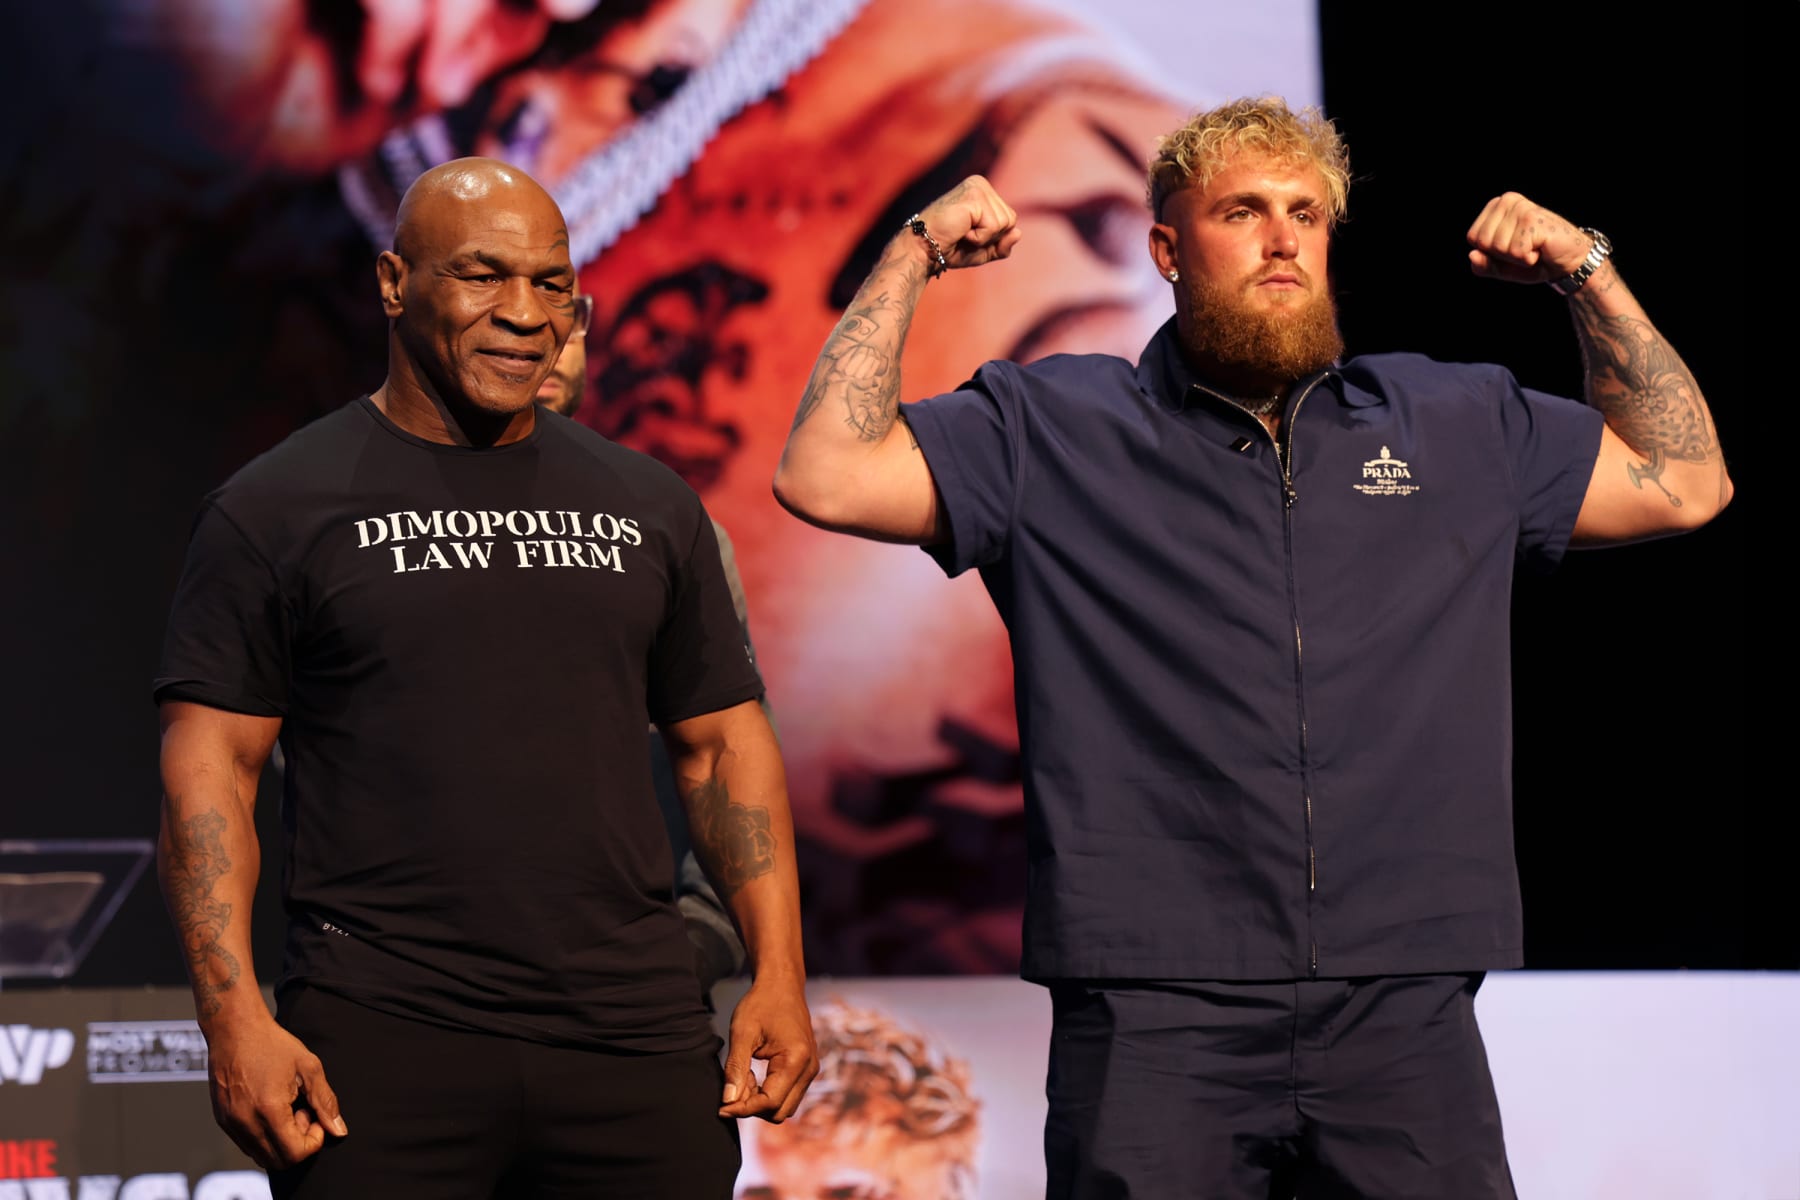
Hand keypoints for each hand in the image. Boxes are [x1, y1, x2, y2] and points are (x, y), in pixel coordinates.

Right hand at [205, 1012, 347, 1170]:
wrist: (235, 1030)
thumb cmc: (273, 1044)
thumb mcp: (309, 1068)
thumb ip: (325, 1102)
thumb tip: (339, 1131)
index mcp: (269, 1110)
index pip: (295, 1154)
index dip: (313, 1140)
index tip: (314, 1116)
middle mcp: (245, 1123)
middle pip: (278, 1161)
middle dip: (297, 1143)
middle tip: (302, 1112)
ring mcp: (230, 1124)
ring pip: (261, 1156)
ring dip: (280, 1141)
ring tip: (286, 1108)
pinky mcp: (222, 1120)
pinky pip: (246, 1144)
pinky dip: (264, 1136)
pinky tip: (270, 1107)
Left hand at [717, 975, 818, 1121]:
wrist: (782, 985)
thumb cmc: (762, 1003)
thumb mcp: (742, 1032)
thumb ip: (735, 1068)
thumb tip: (728, 1102)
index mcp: (796, 1059)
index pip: (769, 1102)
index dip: (743, 1109)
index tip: (721, 1107)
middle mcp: (809, 1069)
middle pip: (779, 1112)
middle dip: (752, 1107)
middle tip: (732, 1087)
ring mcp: (810, 1070)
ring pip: (784, 1107)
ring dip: (760, 1101)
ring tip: (742, 1077)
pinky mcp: (806, 1069)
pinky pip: (787, 1095)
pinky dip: (768, 1093)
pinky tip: (752, 1075)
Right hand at [911, 175, 1023, 271]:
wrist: (924, 250)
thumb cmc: (950, 248)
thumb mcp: (984, 250)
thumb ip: (1003, 244)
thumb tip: (1019, 233)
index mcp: (984, 191)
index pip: (1010, 220)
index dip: (993, 238)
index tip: (969, 235)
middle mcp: (981, 184)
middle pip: (1011, 220)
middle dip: (991, 238)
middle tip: (964, 234)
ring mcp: (978, 187)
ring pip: (1005, 223)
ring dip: (984, 238)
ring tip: (962, 231)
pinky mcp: (974, 196)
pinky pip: (994, 226)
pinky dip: (979, 237)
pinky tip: (961, 230)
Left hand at [1465, 192, 1593, 284]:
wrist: (1569, 260)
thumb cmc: (1535, 260)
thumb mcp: (1503, 267)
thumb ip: (1484, 264)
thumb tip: (1472, 255)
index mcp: (1496, 206)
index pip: (1473, 238)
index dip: (1491, 253)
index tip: (1512, 248)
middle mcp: (1507, 201)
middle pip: (1483, 242)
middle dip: (1503, 255)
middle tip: (1525, 249)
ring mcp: (1520, 208)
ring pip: (1499, 248)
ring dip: (1517, 258)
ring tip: (1534, 248)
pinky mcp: (1531, 220)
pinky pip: (1516, 252)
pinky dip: (1528, 259)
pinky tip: (1541, 248)